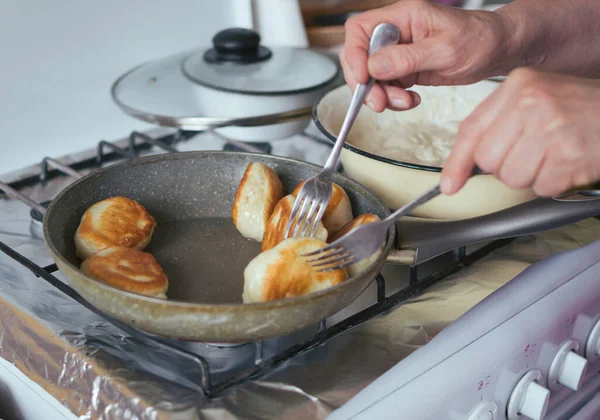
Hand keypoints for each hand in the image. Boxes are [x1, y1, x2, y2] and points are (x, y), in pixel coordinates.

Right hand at [340, 0, 510, 111]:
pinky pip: (387, 87)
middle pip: (360, 57)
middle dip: (366, 84)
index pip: (359, 30)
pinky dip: (394, 99)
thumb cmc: (480, 39)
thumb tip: (374, 66)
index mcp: (403, 16)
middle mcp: (396, 33)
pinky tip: (412, 100)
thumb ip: (408, 58)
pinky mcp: (405, 69)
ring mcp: (399, 52)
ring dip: (382, 95)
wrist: (498, 50)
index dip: (354, 55)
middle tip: (379, 103)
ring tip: (406, 102)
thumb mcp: (445, 49)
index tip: (364, 78)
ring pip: (372, 77)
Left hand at [441, 68, 599, 196]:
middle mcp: (532, 103)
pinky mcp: (569, 155)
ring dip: (531, 175)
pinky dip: (553, 183)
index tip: (449, 185)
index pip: (472, 130)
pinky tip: (567, 162)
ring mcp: (551, 129)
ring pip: (512, 177)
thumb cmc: (580, 108)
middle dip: (506, 165)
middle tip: (533, 151)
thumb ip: (497, 124)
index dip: (456, 162)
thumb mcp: (534, 99)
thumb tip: (461, 166)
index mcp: (518, 86)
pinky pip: (541, 187)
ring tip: (553, 154)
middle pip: (489, 160)